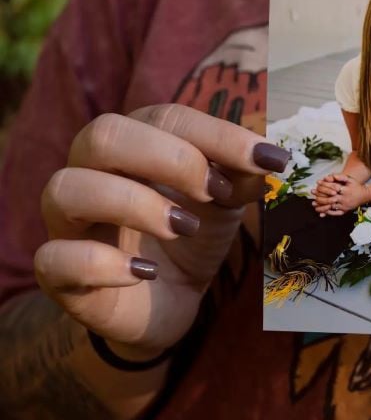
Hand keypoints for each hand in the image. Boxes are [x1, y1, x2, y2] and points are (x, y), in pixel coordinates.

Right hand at [34, 104, 289, 357]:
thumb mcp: (225, 203)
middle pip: (104, 135)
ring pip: (67, 189)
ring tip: (183, 226)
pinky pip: (54, 257)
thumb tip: (267, 161)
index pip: (167, 117)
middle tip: (213, 191)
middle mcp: (92, 172)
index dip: (218, 136)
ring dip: (134, 203)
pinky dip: (102, 264)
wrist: (168, 302)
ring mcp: (70, 222)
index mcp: (135, 142)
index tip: (267, 160)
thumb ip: (241, 177)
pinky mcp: (59, 273)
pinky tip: (144, 273)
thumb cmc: (192, 237)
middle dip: (169, 158)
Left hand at [312, 173, 367, 215]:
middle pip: (330, 199)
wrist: (365, 195)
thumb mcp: (350, 179)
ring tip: (314, 205)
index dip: (323, 187)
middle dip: (320, 198)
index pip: (332, 189)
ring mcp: (345, 206)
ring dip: (322, 206)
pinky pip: (335, 213)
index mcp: (345, 190)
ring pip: (331, 207)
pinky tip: (322, 212)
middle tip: (313, 196)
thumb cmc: (356, 186)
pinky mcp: (345, 211)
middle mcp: (344, 199)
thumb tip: (330, 176)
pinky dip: (328, 212)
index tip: (316, 185)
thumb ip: (341, 176)